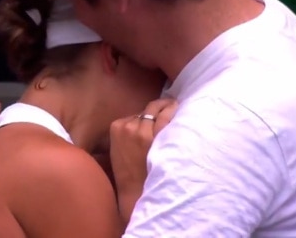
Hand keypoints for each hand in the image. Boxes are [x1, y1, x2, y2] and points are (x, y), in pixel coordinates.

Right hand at [109, 98, 177, 224]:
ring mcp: (142, 131)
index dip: (147, 115)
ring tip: (176, 107)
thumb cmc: (128, 171)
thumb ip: (129, 131)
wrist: (135, 190)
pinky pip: (165, 117)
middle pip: (146, 110)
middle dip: (157, 108)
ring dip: (166, 108)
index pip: (135, 114)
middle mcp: (129, 126)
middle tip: (170, 104)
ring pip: (155, 110)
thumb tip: (146, 119)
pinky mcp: (155, 137)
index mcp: (117, 126)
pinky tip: (178, 110)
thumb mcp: (119, 147)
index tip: (155, 116)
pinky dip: (172, 111)